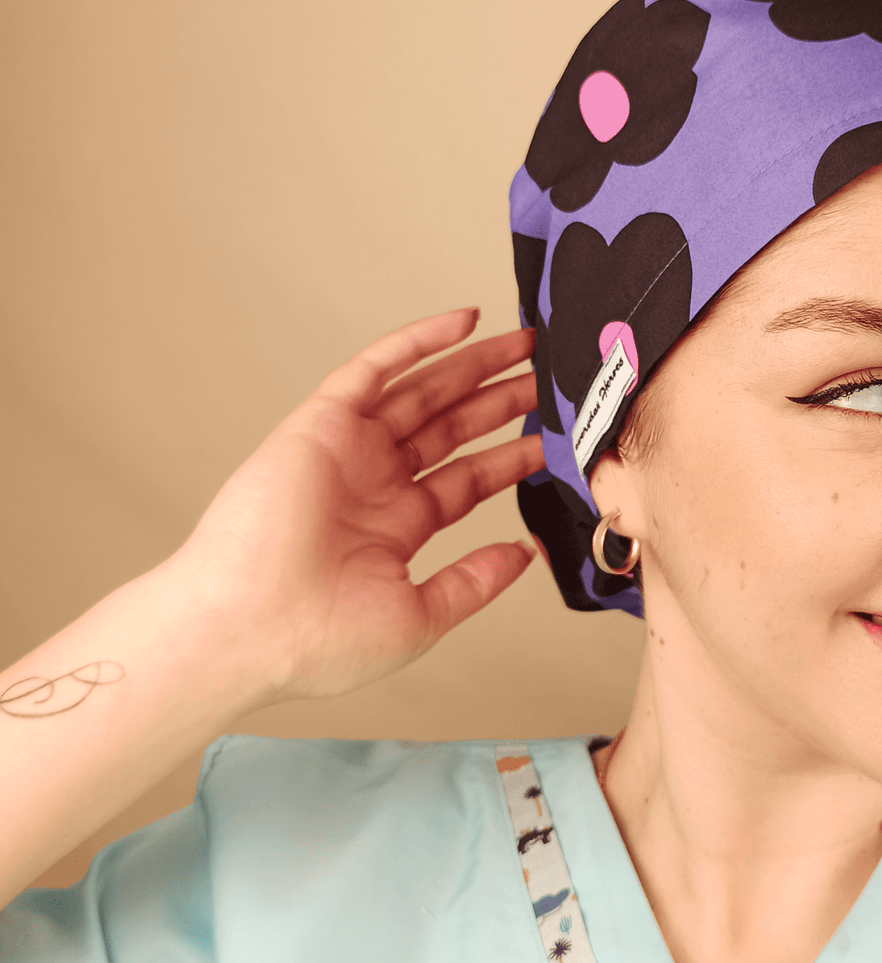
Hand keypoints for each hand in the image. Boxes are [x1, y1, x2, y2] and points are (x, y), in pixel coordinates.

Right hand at [174, 308, 543, 701]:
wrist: (249, 631)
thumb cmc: (318, 641)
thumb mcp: (421, 616)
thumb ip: (475, 581)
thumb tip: (525, 554)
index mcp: (395, 528)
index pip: (465, 481)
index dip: (509, 459)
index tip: (550, 441)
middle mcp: (374, 483)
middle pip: (451, 428)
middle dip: (499, 401)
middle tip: (544, 377)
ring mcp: (349, 450)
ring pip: (423, 391)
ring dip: (473, 364)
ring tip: (525, 344)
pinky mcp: (322, 425)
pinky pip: (375, 369)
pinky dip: (416, 341)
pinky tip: (463, 321)